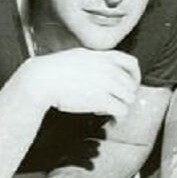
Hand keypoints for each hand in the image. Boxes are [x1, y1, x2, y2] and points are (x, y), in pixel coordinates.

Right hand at [23, 49, 139, 120]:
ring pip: (130, 98)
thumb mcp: (76, 56)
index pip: (131, 63)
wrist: (42, 80)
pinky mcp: (103, 100)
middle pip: (131, 84)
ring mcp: (107, 84)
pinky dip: (119, 118)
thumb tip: (98, 68)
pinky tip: (110, 120)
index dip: (135, 76)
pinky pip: (122, 111)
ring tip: (111, 113)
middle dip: (126, 96)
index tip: (130, 85)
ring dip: (122, 107)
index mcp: (102, 57)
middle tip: (117, 103)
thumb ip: (92, 61)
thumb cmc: (52, 70)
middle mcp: (108, 68)